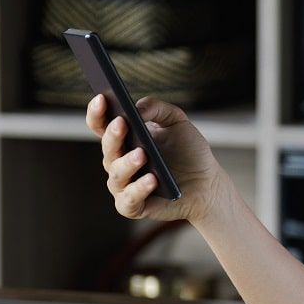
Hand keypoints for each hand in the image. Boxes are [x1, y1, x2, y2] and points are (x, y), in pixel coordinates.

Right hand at [88, 94, 224, 224]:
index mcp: (124, 139)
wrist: (206, 183)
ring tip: (142, 154)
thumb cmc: (188, 152)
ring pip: (116, 174)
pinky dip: (139, 190)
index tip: (102, 97)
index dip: (97, 112)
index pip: (101, 124)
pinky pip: (129, 199)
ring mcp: (123, 185)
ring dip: (127, 164)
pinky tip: (152, 180)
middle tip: (122, 123)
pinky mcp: (133, 206)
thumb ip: (157, 108)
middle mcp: (118, 161)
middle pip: (107, 148)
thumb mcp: (177, 122)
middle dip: (113, 135)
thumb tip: (137, 107)